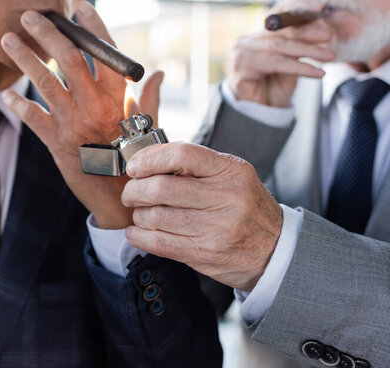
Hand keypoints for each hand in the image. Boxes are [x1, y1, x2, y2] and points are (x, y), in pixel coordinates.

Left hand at [0, 1, 163, 228]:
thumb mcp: (147, 126)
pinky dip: (16, 104)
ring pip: (44, 81)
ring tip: (8, 40)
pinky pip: (30, 117)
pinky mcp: (54, 141)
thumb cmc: (134, 158)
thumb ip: (149, 97)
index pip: (105, 54)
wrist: (117, 198)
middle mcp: (94, 107)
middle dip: (49, 33)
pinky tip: (6, 93)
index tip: (81, 9)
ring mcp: (71, 124)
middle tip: (32, 16)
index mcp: (118, 99)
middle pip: (69, 59)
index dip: (93, 28)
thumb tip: (158, 73)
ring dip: (24, 58)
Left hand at [120, 142, 282, 291]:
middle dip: (135, 190)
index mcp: (230, 171)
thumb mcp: (234, 176)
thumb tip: (149, 160)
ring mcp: (215, 227)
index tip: (135, 166)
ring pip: (155, 216)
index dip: (150, 158)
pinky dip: (139, 236)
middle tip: (130, 193)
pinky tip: (136, 232)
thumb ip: (197, 166)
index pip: (182, 154)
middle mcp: (225, 197)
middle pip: (161, 187)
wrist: (275, 249)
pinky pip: (159, 243)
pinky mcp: (204, 253)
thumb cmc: (247, 207)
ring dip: (138, 214)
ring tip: (139, 213)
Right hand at [228, 0, 334, 106]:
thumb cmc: (275, 86)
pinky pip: (275, 63)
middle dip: (308, 33)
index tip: (320, 5)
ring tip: (329, 56)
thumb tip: (324, 24)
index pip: (279, 13)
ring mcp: (241, 53)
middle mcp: (246, 40)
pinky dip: (299, 68)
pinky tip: (317, 73)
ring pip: (279, 47)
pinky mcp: (240, 68)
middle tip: (329, 36)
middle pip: (281, 32)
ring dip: (308, 51)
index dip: (298, 5)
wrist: (259, 113)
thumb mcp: (292, 60)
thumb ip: (301, 43)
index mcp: (258, 34)